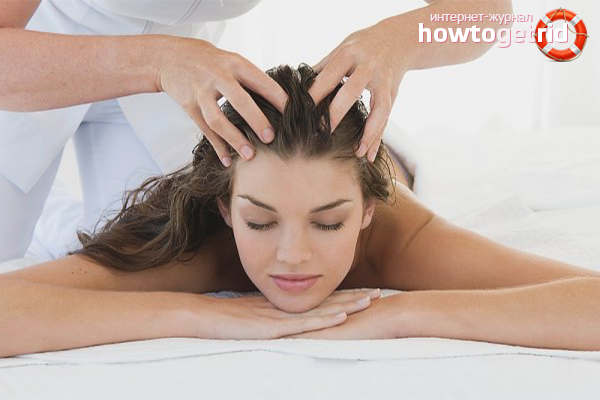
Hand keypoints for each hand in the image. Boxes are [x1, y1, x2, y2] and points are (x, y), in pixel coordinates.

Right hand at [154, 36, 287, 166]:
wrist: (171, 57)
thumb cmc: (210, 61)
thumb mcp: (232, 61)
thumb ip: (251, 80)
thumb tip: (280, 103)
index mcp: (235, 64)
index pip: (260, 81)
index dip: (277, 98)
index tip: (292, 114)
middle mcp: (217, 76)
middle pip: (239, 100)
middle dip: (256, 120)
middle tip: (270, 138)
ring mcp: (201, 92)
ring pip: (217, 119)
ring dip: (234, 139)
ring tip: (250, 155)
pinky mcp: (189, 106)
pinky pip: (205, 130)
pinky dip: (217, 147)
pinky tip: (228, 159)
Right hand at [191, 288, 381, 339]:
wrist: (201, 316)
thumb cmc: (226, 318)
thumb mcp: (256, 315)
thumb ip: (274, 316)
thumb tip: (288, 321)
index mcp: (285, 304)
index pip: (320, 299)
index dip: (342, 296)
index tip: (363, 293)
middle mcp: (286, 306)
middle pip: (326, 301)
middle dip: (353, 298)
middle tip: (378, 294)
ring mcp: (280, 316)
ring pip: (320, 310)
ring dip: (346, 306)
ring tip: (369, 301)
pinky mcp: (272, 327)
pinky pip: (302, 324)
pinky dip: (323, 320)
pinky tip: (340, 317)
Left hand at [309, 18, 408, 162]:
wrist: (399, 37)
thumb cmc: (362, 45)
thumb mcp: (342, 48)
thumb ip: (323, 67)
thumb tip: (298, 87)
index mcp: (349, 54)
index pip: (328, 76)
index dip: (315, 95)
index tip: (301, 114)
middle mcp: (368, 67)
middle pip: (352, 91)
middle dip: (336, 113)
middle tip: (321, 133)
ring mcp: (383, 81)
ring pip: (378, 109)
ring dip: (368, 132)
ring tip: (356, 152)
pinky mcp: (393, 93)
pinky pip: (386, 118)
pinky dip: (378, 138)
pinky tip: (369, 155)